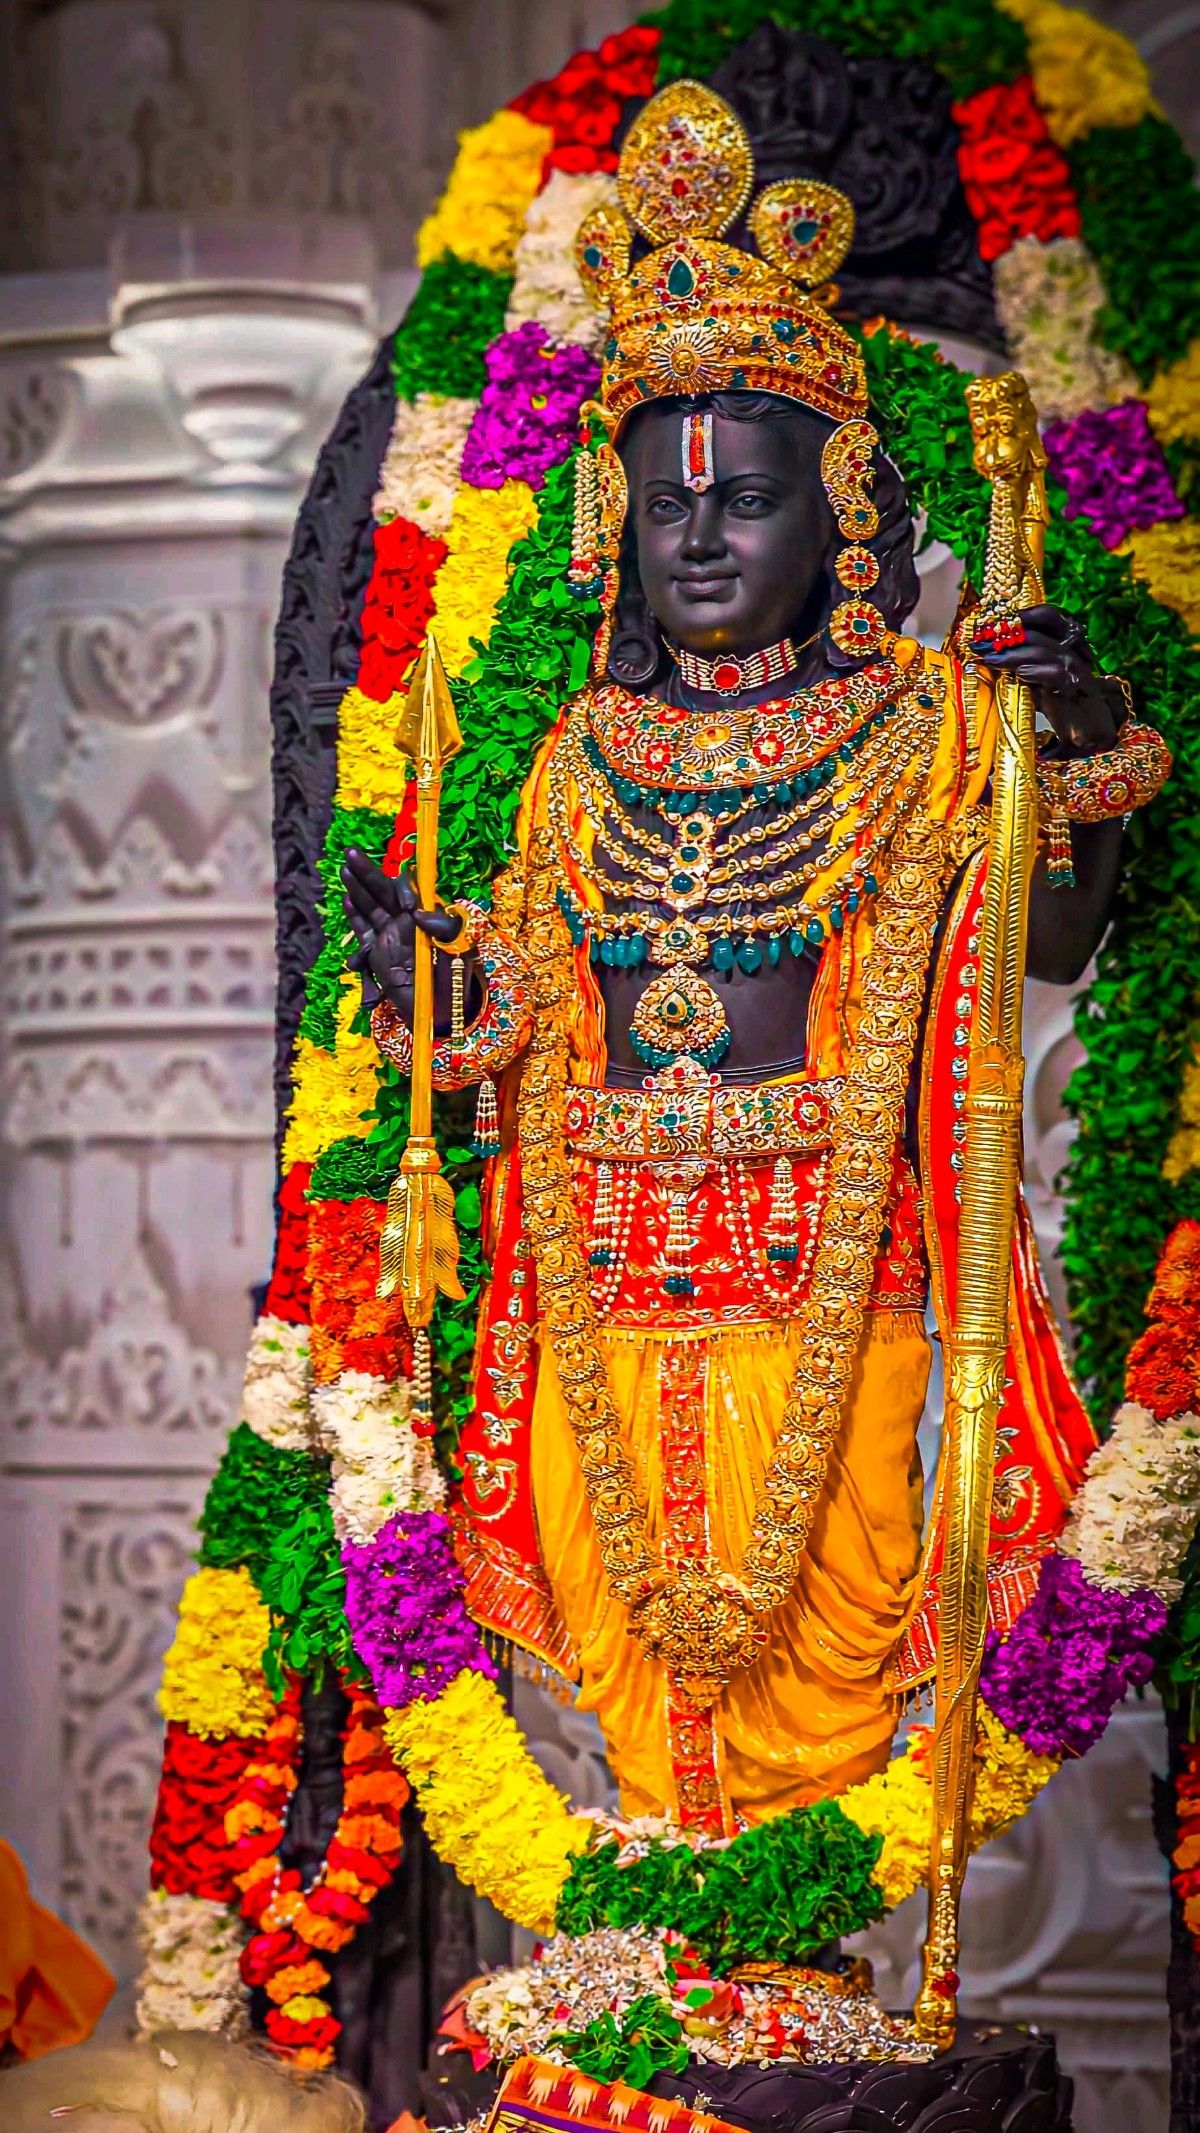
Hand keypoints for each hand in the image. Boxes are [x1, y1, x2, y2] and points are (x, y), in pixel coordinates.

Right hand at [342, 847, 473, 1026]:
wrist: (440, 1012)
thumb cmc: (455, 982)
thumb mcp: (459, 954)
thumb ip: (445, 930)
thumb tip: (419, 913)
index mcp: (428, 917)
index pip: (411, 892)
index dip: (405, 890)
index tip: (409, 907)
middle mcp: (407, 922)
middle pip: (385, 892)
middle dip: (368, 873)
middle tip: (350, 853)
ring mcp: (391, 936)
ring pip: (372, 906)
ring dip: (358, 888)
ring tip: (344, 869)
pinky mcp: (378, 954)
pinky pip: (365, 931)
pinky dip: (356, 917)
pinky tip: (348, 901)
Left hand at [970, 603, 1120, 753]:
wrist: (1088, 730)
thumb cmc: (1060, 707)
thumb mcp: (1034, 684)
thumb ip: (1019, 669)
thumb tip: (990, 659)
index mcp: (1060, 645)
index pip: (1040, 620)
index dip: (1012, 622)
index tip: (984, 630)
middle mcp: (1068, 651)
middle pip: (1036, 633)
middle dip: (1004, 637)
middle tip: (978, 645)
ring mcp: (1073, 666)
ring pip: (1041, 651)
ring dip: (1012, 654)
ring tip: (989, 659)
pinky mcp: (1075, 684)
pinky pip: (1054, 672)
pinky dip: (1034, 671)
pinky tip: (1018, 674)